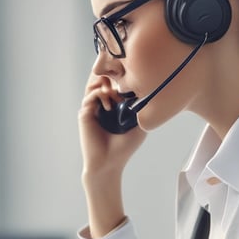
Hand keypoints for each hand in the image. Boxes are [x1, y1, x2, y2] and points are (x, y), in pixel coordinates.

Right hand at [78, 70, 146, 237]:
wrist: (108, 164)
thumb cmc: (124, 148)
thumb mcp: (139, 126)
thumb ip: (142, 110)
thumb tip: (153, 93)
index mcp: (113, 106)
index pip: (115, 83)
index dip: (122, 76)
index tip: (133, 76)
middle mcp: (101, 104)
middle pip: (104, 79)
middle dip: (112, 75)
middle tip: (123, 78)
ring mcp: (92, 108)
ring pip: (95, 84)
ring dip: (107, 83)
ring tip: (117, 93)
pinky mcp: (84, 114)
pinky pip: (91, 96)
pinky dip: (101, 95)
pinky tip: (110, 105)